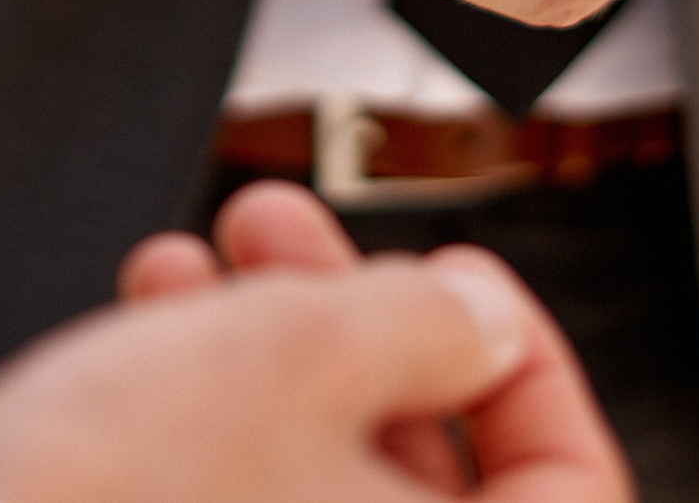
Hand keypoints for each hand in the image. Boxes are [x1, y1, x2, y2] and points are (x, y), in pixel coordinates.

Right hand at [0, 180, 630, 502]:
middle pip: (421, 480)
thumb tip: (482, 328)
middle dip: (361, 322)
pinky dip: (205, 416)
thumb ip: (429, 326)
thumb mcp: (309, 351)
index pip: (571, 494)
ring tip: (199, 244)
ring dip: (265, 347)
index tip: (463, 279)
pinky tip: (151, 313)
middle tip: (301, 223)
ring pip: (309, 486)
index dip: (534, 371)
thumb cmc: (128, 493)